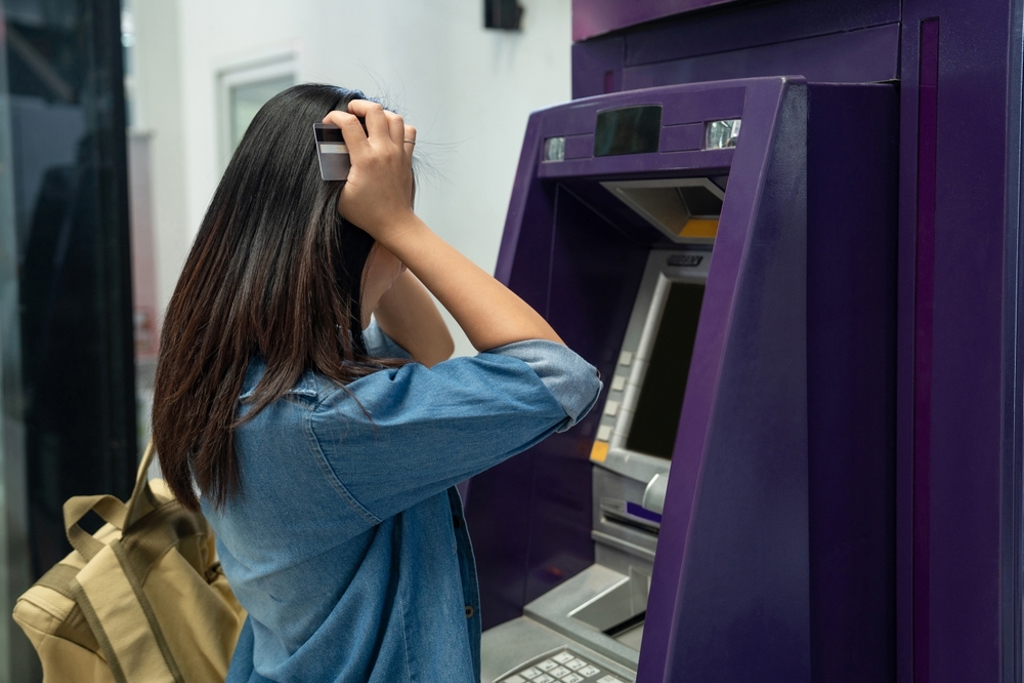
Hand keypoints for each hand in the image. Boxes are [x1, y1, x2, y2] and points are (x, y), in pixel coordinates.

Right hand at [322, 101, 416, 242]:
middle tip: (350, 112)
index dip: (335, 117)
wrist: (395, 223)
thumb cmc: (366, 214)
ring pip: (394, 117)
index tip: (329, 122)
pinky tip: (388, 132)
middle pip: (375, 111)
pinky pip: (408, 132)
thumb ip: (331, 174)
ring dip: (380, 113)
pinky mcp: (407, 158)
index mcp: (365, 159)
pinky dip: (398, 126)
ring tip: (369, 119)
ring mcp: (399, 153)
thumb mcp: (339, 196)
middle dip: (358, 105)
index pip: (348, 123)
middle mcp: (384, 151)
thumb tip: (326, 156)